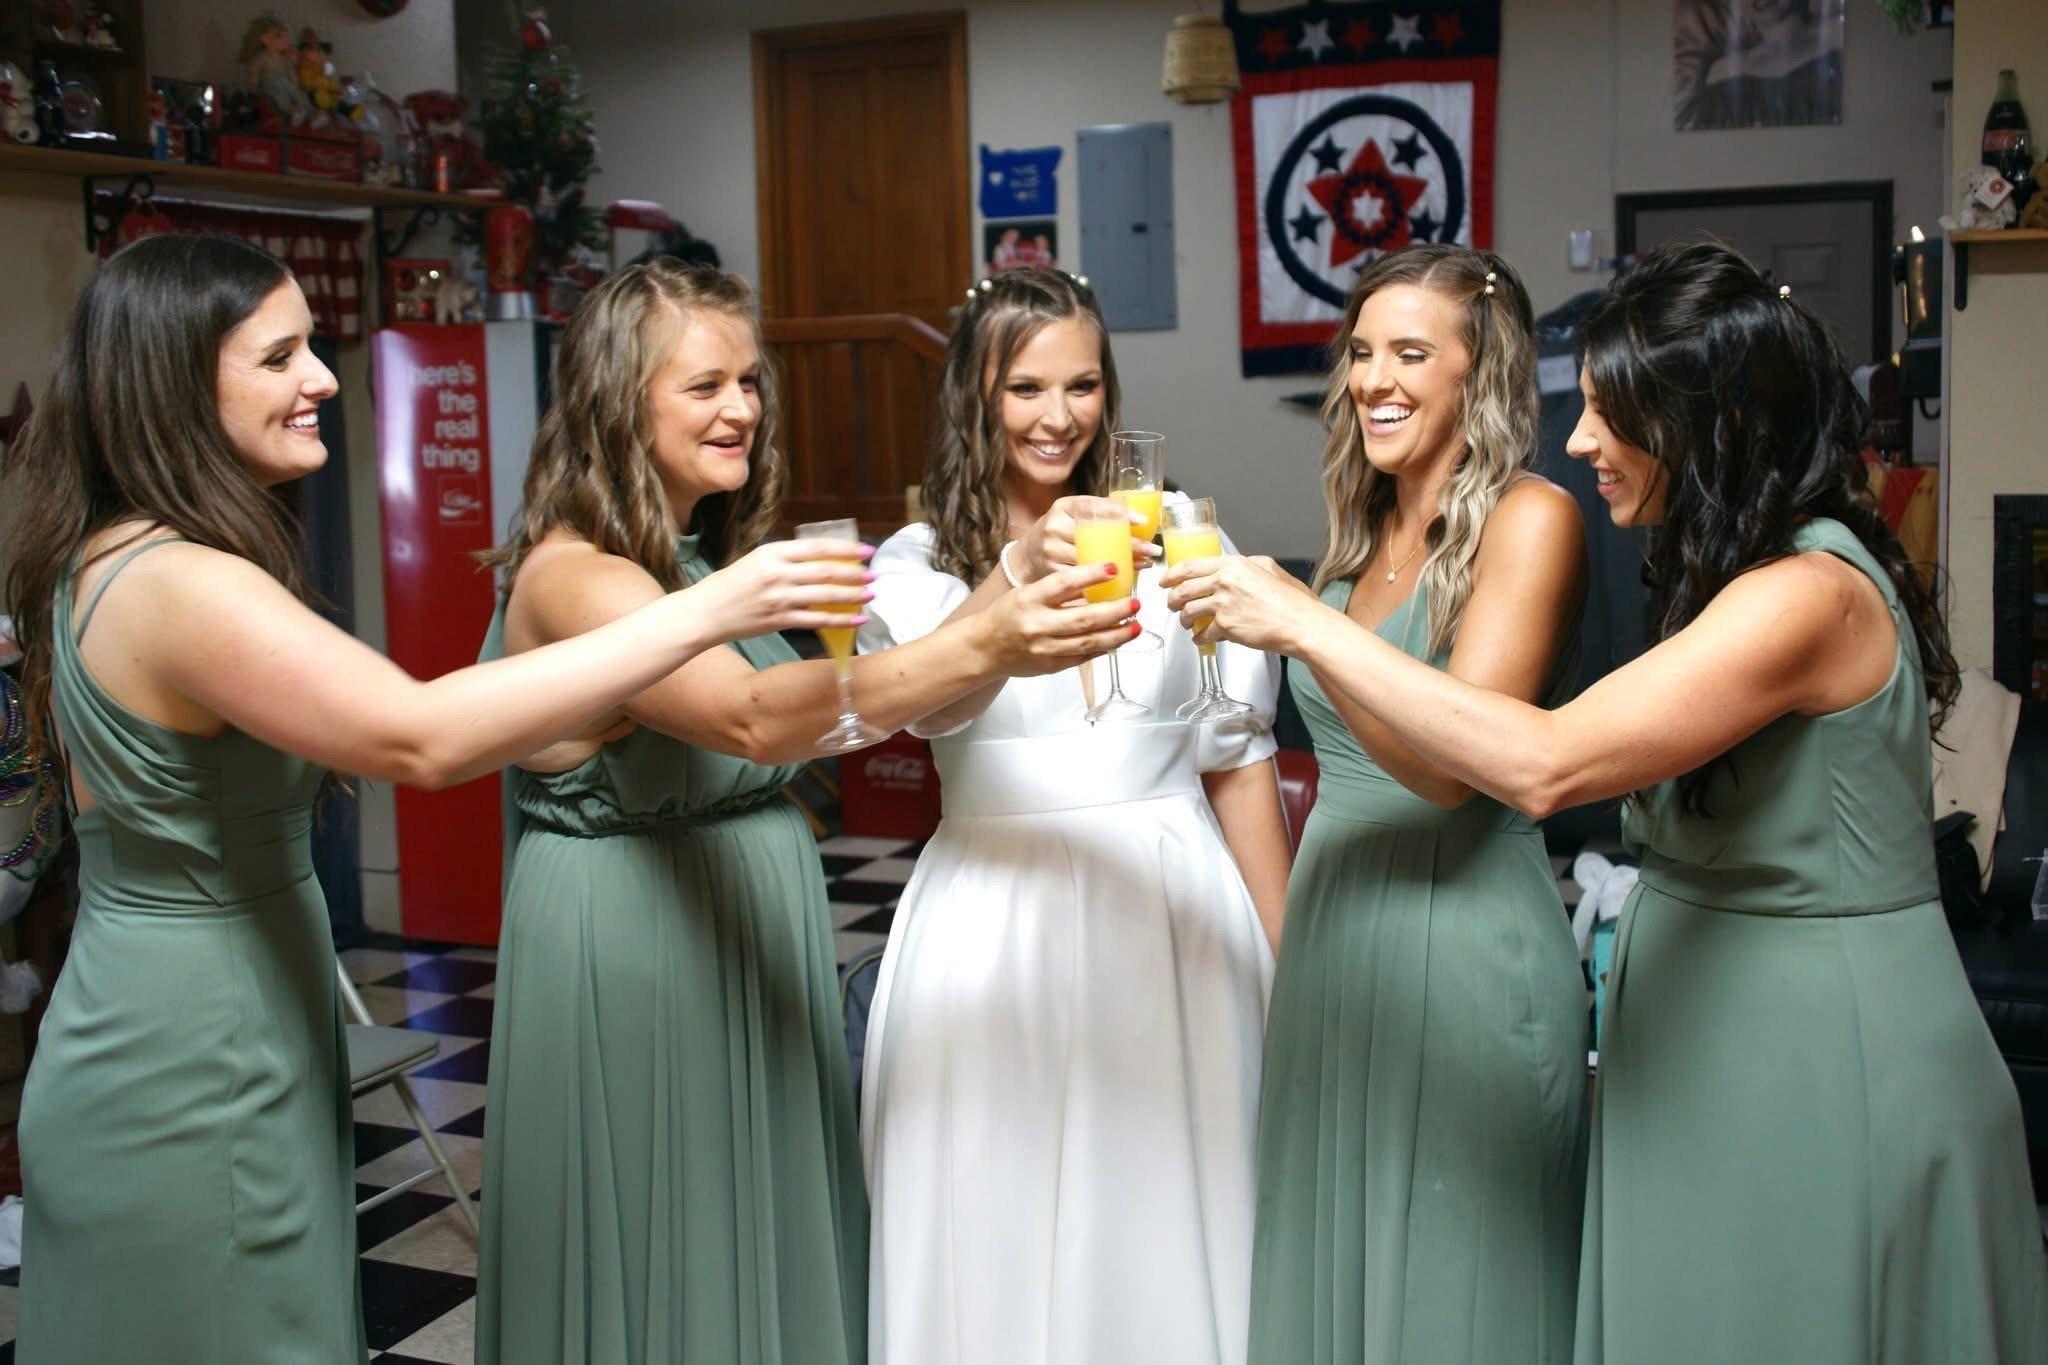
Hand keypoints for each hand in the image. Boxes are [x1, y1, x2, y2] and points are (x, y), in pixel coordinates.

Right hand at [686, 537, 873, 640]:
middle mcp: (777, 573)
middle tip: (873, 574)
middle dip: (855, 573)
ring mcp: (778, 598)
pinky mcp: (778, 620)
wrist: (704, 613)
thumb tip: (820, 561)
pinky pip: (817, 620)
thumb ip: (785, 560)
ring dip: (852, 595)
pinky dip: (840, 620)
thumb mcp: (755, 561)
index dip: (846, 549)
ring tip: (870, 594)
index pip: (817, 547)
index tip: (866, 551)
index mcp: (772, 552)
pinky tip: (857, 619)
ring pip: (825, 596)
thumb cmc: (729, 586)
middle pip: (826, 571)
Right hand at [979, 561, 1141, 676]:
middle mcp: (1037, 624)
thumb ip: (1058, 590)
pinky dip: (1104, 648)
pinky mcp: (1051, 666)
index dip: (1090, 575)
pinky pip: (1083, 657)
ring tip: (1136, 625)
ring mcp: (1045, 648)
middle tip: (1135, 602)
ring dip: (1117, 634)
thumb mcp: (1027, 593)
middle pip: (1084, 618)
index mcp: (1029, 599)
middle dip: (1115, 611)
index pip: (1063, 583)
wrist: (984, 648)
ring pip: (1089, 642)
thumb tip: (1098, 580)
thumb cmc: (1008, 615)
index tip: (1113, 567)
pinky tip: (1119, 640)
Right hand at [1015, 495, 1159, 581]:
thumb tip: (1139, 518)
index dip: (1119, 514)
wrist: (1027, 556)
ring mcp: (1050, 552)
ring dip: (1122, 564)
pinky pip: (1083, 580)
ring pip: (1092, 560)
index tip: (1142, 522)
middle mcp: (1054, 527)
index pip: (1094, 507)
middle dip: (1128, 544)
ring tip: (1144, 564)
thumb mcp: (1072, 513)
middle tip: (1152, 549)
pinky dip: (1106, 582)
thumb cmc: (1059, 532)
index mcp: (1063, 507)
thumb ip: (1098, 511)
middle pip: (1097, 537)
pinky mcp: (1051, 574)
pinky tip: (1124, 580)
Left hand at [1162, 554, 1320, 652]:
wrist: (1301, 623)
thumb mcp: (1270, 568)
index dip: (1172, 575)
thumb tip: (1230, 569)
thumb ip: (1245, 566)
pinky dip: (1199, 638)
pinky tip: (1201, 639)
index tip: (1165, 581)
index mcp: (1233, 565)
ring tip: (1187, 623)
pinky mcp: (1226, 626)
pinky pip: (1203, 633)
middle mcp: (1224, 581)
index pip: (1191, 566)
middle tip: (1172, 604)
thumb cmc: (1291, 600)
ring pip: (1188, 611)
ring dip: (1184, 620)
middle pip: (1183, 589)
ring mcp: (1223, 604)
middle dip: (1173, 599)